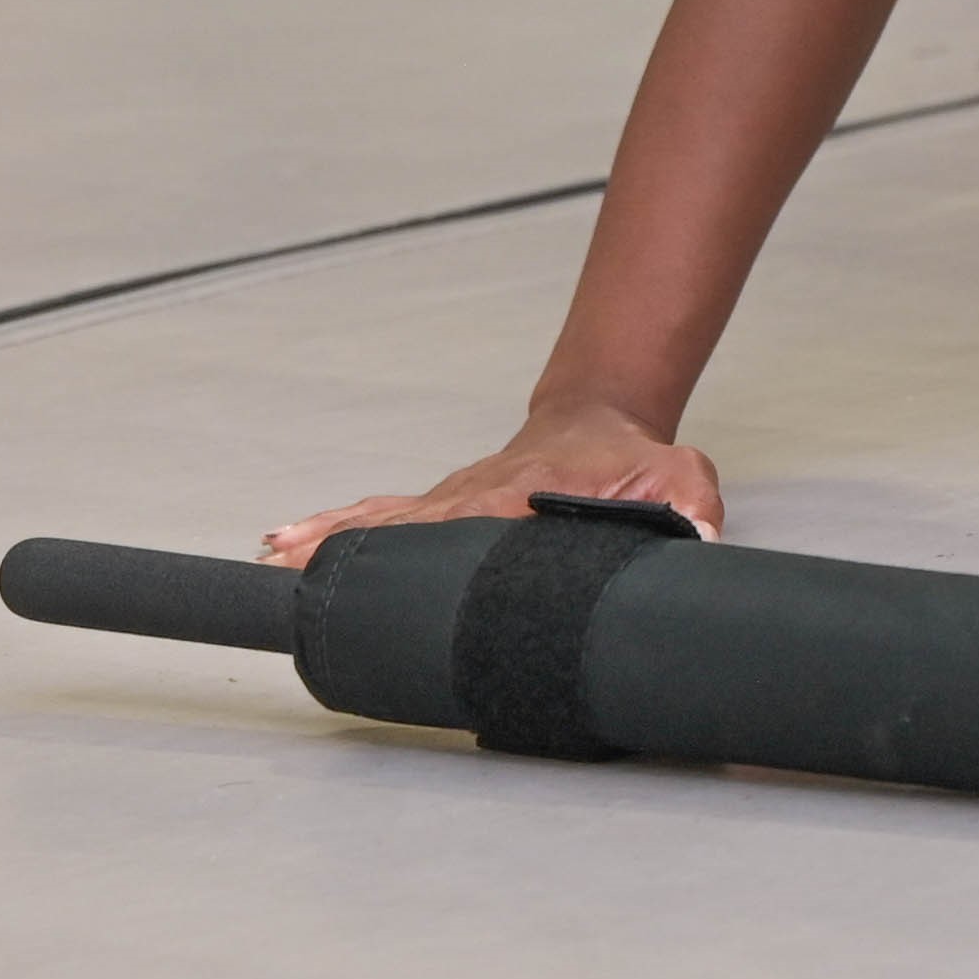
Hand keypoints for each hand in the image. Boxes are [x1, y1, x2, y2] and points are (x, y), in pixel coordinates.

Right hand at [260, 409, 727, 565]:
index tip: (382, 561)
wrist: (598, 417)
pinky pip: (383, 518)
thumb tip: (704, 542)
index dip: (423, 542)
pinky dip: (338, 529)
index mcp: (517, 493)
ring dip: (329, 536)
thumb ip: (693, 502)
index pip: (464, 520)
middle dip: (346, 539)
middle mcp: (472, 494)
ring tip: (275, 553)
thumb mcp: (679, 473)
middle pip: (402, 521)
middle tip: (290, 559)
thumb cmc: (630, 455)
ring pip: (382, 518)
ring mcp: (451, 498)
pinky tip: (293, 543)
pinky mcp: (443, 506)